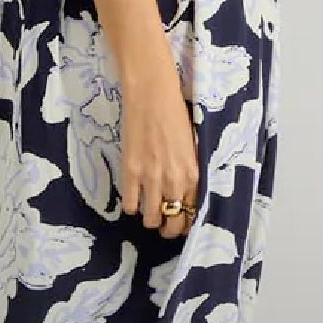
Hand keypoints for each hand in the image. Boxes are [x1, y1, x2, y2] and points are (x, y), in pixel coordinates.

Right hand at [115, 47, 198, 237]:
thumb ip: (190, 170)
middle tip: (165, 223)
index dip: (186, 222)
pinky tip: (133, 200)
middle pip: (173, 222)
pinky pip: (129, 204)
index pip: (193, 212)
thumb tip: (186, 189)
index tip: (181, 221)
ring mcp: (151, 178)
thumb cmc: (176, 113)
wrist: (152, 94)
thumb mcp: (193, 146)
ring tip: (148, 213)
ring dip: (150, 219)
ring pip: (151, 218)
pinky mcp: (130, 171)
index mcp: (193, 174)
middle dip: (169, 228)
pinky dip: (131, 206)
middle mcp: (174, 181)